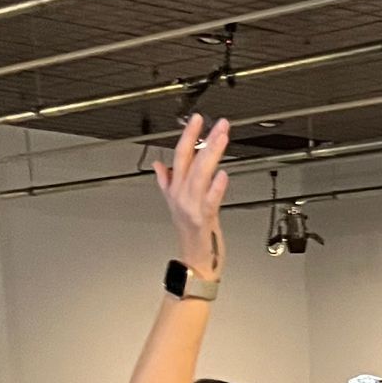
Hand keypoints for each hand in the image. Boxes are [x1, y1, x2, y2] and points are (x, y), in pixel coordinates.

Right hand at [153, 114, 228, 280]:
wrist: (195, 264)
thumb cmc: (191, 235)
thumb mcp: (175, 204)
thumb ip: (166, 182)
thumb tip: (158, 164)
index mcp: (174, 188)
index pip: (180, 155)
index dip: (188, 135)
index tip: (197, 118)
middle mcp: (180, 195)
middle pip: (190, 161)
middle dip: (203, 140)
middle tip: (218, 124)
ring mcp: (191, 207)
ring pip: (200, 174)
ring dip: (211, 155)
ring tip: (222, 139)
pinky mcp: (203, 219)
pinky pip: (209, 200)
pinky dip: (216, 186)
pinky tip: (223, 174)